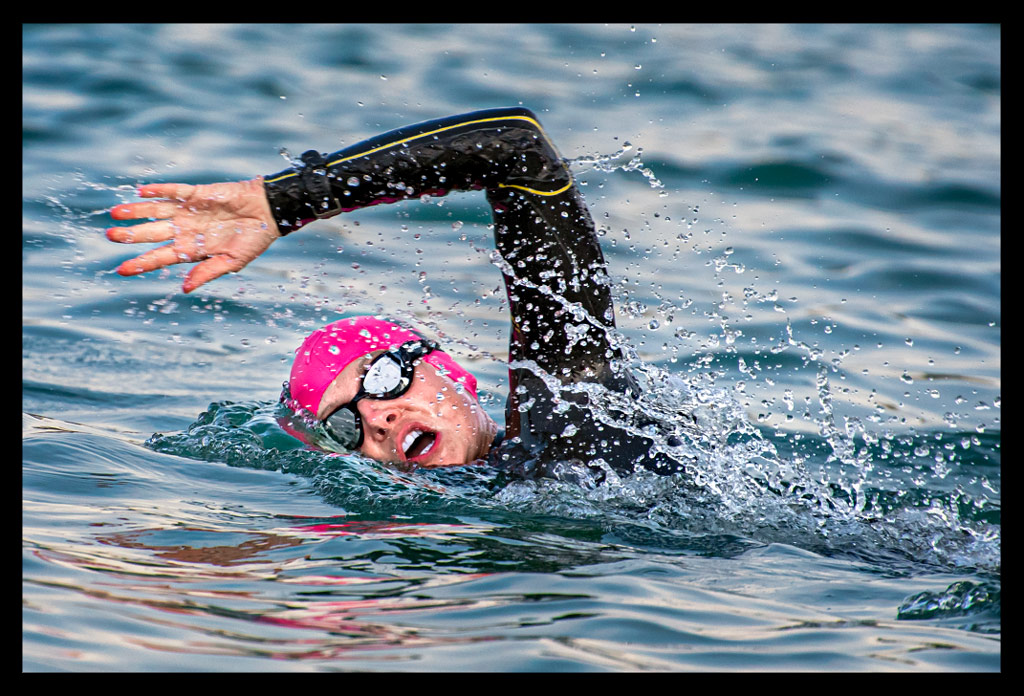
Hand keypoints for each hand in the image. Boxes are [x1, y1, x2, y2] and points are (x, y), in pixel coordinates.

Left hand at [106, 178, 281, 293]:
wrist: (269, 213)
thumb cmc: (254, 240)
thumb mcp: (232, 262)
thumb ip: (207, 273)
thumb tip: (184, 288)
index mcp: (193, 249)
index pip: (161, 257)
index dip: (141, 264)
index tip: (121, 270)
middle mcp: (186, 230)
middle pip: (152, 233)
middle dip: (130, 236)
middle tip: (110, 236)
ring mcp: (189, 211)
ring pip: (156, 212)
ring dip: (136, 212)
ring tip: (115, 212)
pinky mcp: (197, 194)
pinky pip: (174, 192)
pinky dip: (158, 191)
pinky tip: (141, 191)